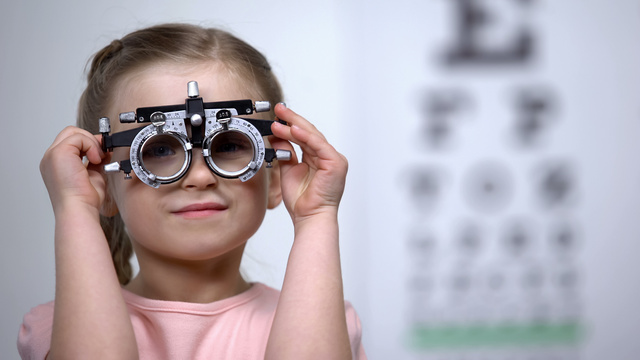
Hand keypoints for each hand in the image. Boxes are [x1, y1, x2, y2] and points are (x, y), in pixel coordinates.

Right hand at [40, 126, 108, 213]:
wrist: (79, 209)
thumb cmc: (84, 200)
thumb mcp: (93, 175)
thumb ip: (96, 160)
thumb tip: (104, 149)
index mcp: (57, 164)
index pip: (71, 142)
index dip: (88, 144)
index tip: (101, 153)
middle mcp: (51, 158)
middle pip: (70, 133)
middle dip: (89, 140)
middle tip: (100, 154)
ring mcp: (52, 155)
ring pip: (73, 132)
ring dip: (91, 143)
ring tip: (97, 159)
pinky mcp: (59, 153)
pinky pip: (78, 137)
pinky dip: (91, 146)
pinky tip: (95, 160)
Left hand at [269, 103, 347, 223]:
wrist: (309, 217)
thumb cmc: (302, 201)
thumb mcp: (288, 170)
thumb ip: (284, 153)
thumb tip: (276, 136)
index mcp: (319, 158)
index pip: (304, 137)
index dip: (291, 125)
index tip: (277, 117)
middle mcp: (328, 156)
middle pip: (309, 132)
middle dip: (292, 119)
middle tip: (278, 109)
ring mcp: (333, 159)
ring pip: (313, 136)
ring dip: (295, 126)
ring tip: (279, 119)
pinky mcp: (335, 163)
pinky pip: (319, 145)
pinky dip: (306, 136)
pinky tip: (294, 128)